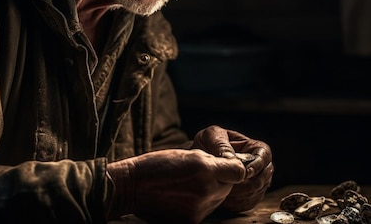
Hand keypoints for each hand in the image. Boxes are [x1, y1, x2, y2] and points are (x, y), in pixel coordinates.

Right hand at [106, 148, 245, 223]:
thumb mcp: (186, 154)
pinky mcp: (192, 221)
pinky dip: (198, 205)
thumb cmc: (157, 165)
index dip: (232, 168)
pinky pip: (205, 211)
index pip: (238, 172)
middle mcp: (205, 190)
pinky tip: (182, 198)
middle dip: (218, 181)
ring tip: (186, 187)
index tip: (225, 167)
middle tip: (197, 176)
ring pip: (217, 200)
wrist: (132, 187)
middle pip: (228, 187)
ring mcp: (199, 209)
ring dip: (209, 193)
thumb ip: (212, 161)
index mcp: (204, 169)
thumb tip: (231, 166)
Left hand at [192, 125, 273, 211]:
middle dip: (248, 183)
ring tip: (223, 191)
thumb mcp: (211, 136)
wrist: (197, 160)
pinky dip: (237, 204)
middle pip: (264, 177)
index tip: (245, 172)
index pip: (265, 155)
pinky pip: (248, 203)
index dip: (258, 165)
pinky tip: (224, 199)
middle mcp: (258, 165)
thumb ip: (221, 144)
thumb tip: (232, 159)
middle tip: (231, 185)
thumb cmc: (206, 144)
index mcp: (253, 147)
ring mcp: (255, 182)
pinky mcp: (247, 196)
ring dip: (241, 195)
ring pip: (257, 192)